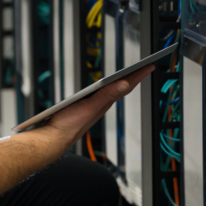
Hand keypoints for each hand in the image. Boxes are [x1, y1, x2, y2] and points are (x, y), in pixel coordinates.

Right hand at [41, 65, 155, 143]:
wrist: (54, 139)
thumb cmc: (70, 124)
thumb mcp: (90, 106)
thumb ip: (106, 95)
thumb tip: (125, 83)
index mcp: (105, 102)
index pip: (126, 85)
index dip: (139, 75)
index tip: (151, 65)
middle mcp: (102, 104)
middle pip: (122, 87)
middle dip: (135, 76)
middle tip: (146, 67)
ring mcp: (94, 106)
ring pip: (113, 91)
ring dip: (124, 81)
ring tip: (133, 74)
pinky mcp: (85, 107)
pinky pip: (103, 95)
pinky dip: (109, 87)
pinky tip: (108, 86)